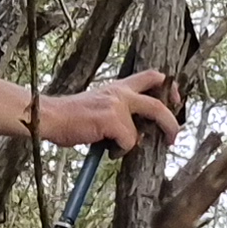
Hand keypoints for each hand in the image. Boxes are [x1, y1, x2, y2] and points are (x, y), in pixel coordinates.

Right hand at [38, 69, 180, 151]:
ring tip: (114, 148)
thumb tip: (138, 134)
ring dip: (132, 143)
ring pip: (140, 130)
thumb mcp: (99, 107)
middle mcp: (120, 93)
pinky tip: (104, 147)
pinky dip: (118, 150)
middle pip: (158, 104)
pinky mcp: (112, 119)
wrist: (50, 117)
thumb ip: (120, 114)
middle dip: (171, 123)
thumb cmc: (71, 118)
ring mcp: (117, 105)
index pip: (151, 76)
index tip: (175, 100)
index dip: (168, 87)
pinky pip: (127, 142)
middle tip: (173, 136)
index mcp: (118, 87)